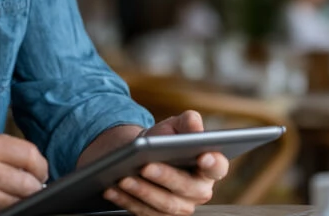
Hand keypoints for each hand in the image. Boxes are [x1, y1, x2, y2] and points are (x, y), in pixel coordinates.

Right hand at [0, 133, 47, 215]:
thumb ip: (5, 150)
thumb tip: (38, 167)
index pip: (28, 154)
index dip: (40, 166)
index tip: (40, 172)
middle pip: (27, 183)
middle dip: (34, 188)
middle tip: (32, 188)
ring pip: (16, 203)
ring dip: (19, 202)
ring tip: (10, 196)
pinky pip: (2, 214)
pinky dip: (3, 211)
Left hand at [103, 110, 228, 215]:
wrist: (143, 153)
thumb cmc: (164, 139)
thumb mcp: (175, 125)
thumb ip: (189, 122)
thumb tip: (196, 126)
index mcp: (209, 168)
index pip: (218, 167)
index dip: (213, 163)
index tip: (203, 156)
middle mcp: (198, 192)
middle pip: (185, 188)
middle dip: (164, 177)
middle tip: (145, 166)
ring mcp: (180, 207)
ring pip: (163, 204)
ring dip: (141, 192)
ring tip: (122, 178)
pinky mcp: (158, 215)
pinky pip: (142, 212)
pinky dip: (126, 200)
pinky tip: (111, 189)